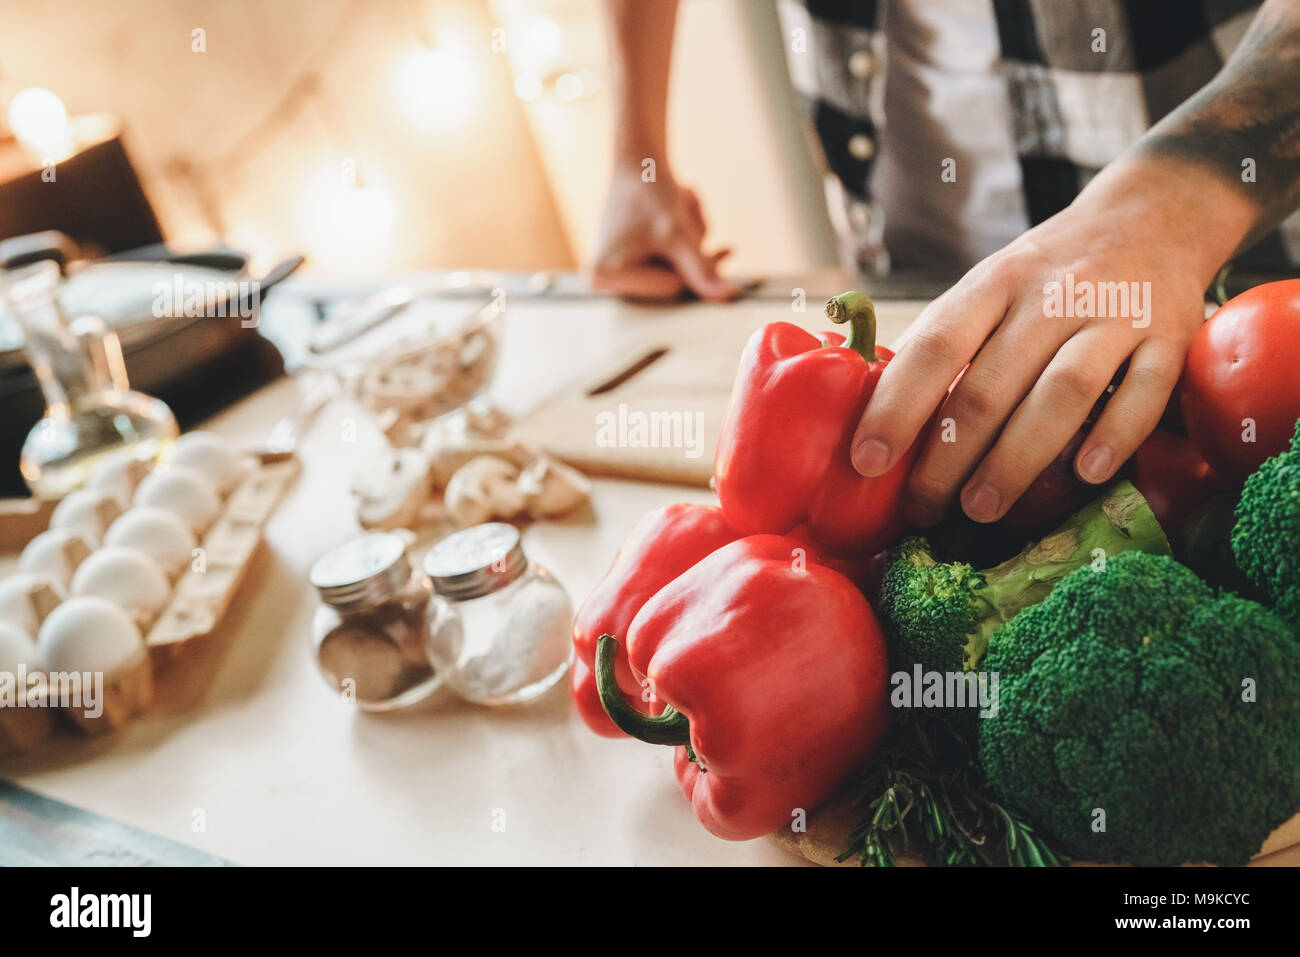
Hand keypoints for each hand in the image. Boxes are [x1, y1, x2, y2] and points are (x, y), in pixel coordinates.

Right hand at [590, 163, 738, 301]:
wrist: (639, 161)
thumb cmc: (650, 190)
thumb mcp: (678, 232)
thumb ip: (701, 268)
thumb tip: (726, 297)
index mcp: (605, 274)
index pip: (669, 287)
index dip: (699, 266)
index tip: (729, 249)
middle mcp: (603, 278)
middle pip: (671, 282)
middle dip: (694, 251)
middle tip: (699, 213)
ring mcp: (614, 272)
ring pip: (674, 271)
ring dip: (692, 241)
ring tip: (685, 204)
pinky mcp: (627, 263)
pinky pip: (670, 264)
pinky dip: (685, 243)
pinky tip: (685, 213)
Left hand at [849, 159, 1236, 525]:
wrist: (1153, 216)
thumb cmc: (1048, 273)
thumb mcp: (988, 285)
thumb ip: (943, 340)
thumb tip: (874, 408)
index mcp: (994, 282)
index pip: (936, 346)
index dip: (896, 406)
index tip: (865, 460)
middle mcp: (1053, 295)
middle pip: (992, 385)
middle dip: (949, 456)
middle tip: (923, 508)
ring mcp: (1115, 316)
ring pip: (1062, 395)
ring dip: (1017, 460)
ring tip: (980, 509)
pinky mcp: (1169, 337)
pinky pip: (1144, 391)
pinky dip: (1114, 436)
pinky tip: (1083, 475)